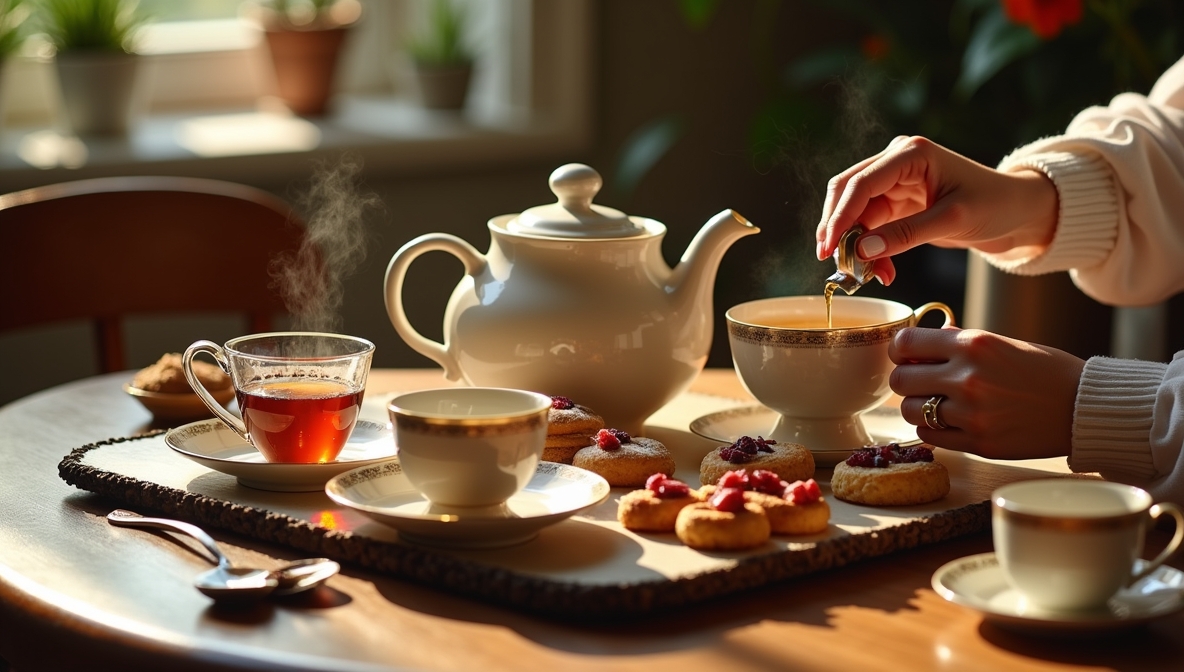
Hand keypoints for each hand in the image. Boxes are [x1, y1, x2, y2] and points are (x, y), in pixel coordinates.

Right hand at [815, 136, 1058, 284]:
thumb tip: (862, 250)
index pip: (861, 183)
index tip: (828, 247)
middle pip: (847, 192)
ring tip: (867, 275)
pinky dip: (870, 248)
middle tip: (834, 262)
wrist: (1018, 211)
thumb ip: (906, 234)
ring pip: (855, 212)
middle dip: (838, 228)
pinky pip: (869, 225)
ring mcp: (894, 181)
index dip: (840, 216)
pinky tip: (880, 270)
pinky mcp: (896, 201)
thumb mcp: (953, 221)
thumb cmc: (995, 205)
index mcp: (911, 153)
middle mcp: (896, 161)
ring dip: (855, 243)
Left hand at [888, 326, 1083, 459]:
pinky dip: (932, 429)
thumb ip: (960, 341)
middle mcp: (968, 377)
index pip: (905, 342)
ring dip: (917, 407)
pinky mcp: (979, 443)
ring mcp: (972, 413)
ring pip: (909, 411)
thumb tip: (927, 338)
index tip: (908, 355)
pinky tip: (949, 422)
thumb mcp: (1003, 343)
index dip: (900, 350)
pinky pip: (930, 436)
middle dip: (907, 380)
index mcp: (973, 344)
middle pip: (900, 380)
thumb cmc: (1046, 370)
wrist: (1084, 407)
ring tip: (937, 404)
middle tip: (921, 382)